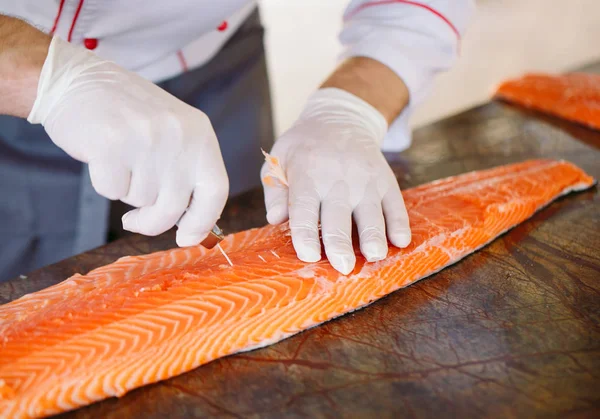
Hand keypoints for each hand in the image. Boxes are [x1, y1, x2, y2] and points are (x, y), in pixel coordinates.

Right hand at [28, 37, 228, 246]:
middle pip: (175, 207)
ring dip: (127, 192)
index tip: (185, 238)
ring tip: (120, 160)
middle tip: (135, 220)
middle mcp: (179, 135)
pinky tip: (101, 156)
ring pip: (141, 200)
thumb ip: (185, 173)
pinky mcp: (112, 144)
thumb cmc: (127, 116)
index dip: (202, 222)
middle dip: (153, 221)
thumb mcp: (172, 134)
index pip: (216, 191)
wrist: (78, 81)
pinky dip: (104, 183)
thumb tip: (192, 229)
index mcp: (200, 134)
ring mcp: (147, 139)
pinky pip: (112, 191)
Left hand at [261, 88, 410, 274]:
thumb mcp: (279, 160)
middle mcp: (338, 180)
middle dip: (340, 243)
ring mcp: (365, 181)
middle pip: (338, 216)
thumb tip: (275, 219)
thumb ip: (275, 191)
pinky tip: (401, 241)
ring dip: (374, 236)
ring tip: (374, 256)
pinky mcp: (386, 181)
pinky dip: (399, 223)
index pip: (304, 208)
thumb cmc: (304, 148)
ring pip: (371, 213)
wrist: (341, 119)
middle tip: (343, 267)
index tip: (309, 255)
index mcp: (307, 176)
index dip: (306, 233)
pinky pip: (395, 204)